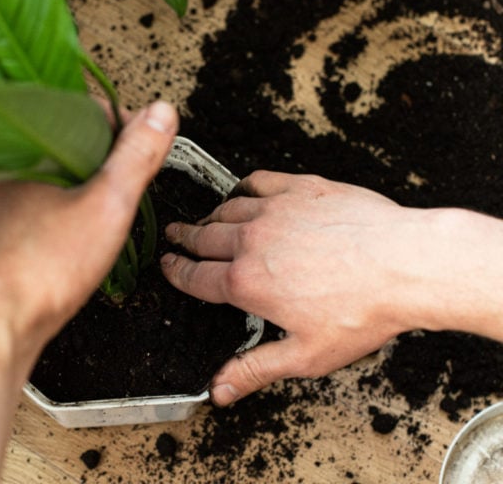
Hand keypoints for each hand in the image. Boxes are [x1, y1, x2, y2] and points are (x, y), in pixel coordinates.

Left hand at [0, 101, 178, 347]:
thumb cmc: (42, 272)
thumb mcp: (107, 205)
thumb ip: (136, 156)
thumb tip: (160, 115)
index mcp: (19, 146)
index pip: (76, 110)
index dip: (117, 125)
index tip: (138, 145)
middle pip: (57, 139)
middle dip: (95, 155)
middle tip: (121, 177)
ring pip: (39, 172)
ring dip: (70, 181)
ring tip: (96, 205)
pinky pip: (22, 201)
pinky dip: (47, 207)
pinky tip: (64, 230)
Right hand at [161, 170, 455, 405]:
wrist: (405, 264)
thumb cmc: (362, 309)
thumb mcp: (304, 356)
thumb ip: (255, 369)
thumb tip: (220, 389)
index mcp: (246, 282)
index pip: (195, 276)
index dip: (175, 271)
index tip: (166, 265)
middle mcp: (252, 241)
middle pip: (204, 238)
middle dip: (184, 238)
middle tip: (174, 236)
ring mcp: (276, 210)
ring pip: (227, 209)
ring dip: (210, 216)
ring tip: (204, 219)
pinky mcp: (302, 189)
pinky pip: (260, 182)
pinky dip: (245, 187)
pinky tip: (245, 191)